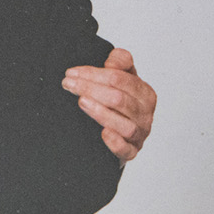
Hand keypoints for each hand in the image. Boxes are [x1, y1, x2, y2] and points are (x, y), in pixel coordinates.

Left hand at [64, 48, 155, 162]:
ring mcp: (139, 134)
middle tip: (68, 84)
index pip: (119, 79)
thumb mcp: (122, 77)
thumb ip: (120, 61)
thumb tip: (113, 61)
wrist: (123, 132)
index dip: (93, 74)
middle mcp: (145, 114)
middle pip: (119, 99)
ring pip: (124, 125)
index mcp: (144, 93)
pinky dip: (115, 142)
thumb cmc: (121, 102)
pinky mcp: (131, 152)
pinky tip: (103, 133)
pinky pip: (126, 149)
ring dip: (101, 112)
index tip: (71, 73)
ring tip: (81, 102)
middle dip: (90, 89)